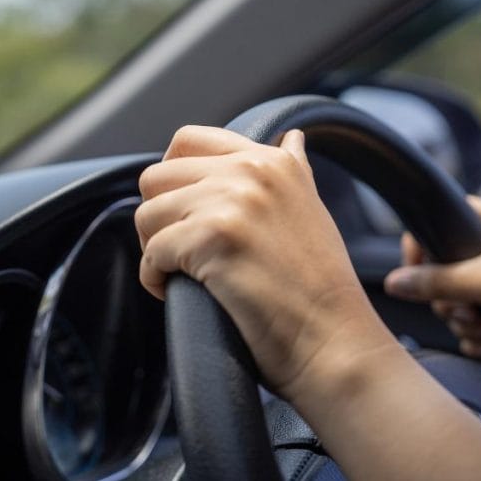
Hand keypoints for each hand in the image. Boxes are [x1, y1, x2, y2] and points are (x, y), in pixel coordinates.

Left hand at [136, 126, 394, 402]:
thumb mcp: (311, 209)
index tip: (180, 212)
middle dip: (157, 217)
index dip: (170, 177)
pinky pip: (152, 253)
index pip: (188, 140)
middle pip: (157, 177)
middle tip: (177, 250)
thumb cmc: (320, 288)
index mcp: (271, 161)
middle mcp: (251, 171)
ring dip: (153, 249)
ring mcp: (232, 202)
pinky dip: (154, 278)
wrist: (335, 341)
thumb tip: (291, 138)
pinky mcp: (212, 238)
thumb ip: (293, 170)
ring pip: (146, 214)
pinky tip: (175, 291)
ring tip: (179, 272)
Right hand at [384, 197, 480, 384]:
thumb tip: (395, 282)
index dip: (425, 243)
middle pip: (447, 266)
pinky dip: (478, 335)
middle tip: (464, 308)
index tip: (414, 270)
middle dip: (451, 297)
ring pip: (459, 297)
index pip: (447, 217)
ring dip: (465, 319)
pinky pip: (474, 319)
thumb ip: (437, 281)